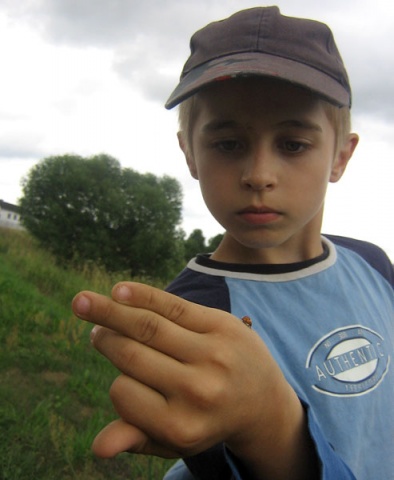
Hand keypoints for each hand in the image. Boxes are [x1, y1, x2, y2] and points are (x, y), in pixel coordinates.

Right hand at [72, 282, 316, 478]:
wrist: (262, 399)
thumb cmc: (207, 420)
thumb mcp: (175, 440)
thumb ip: (137, 439)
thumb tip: (98, 449)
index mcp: (181, 425)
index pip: (123, 392)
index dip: (115, 380)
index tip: (120, 375)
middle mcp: (198, 390)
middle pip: (132, 354)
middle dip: (105, 338)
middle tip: (93, 329)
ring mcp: (212, 354)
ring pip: (148, 326)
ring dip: (110, 311)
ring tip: (86, 303)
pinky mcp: (222, 325)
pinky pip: (173, 305)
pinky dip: (141, 296)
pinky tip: (119, 290)